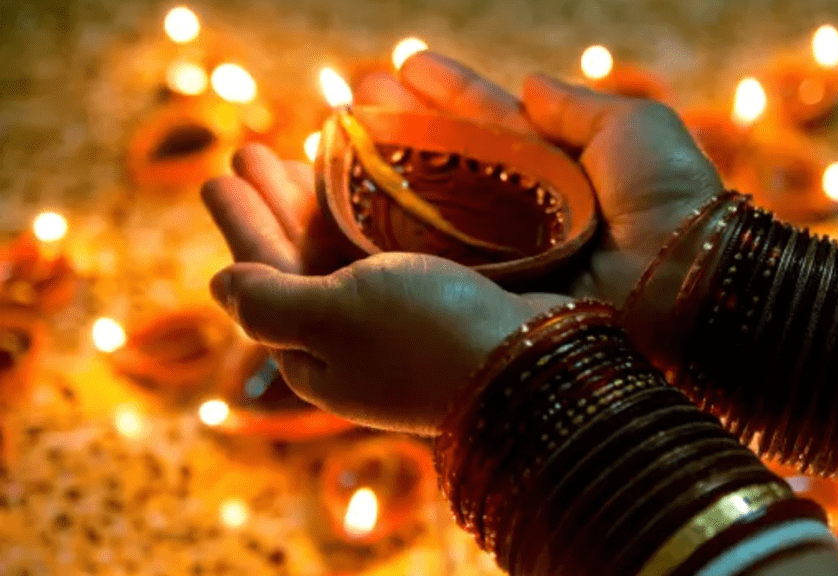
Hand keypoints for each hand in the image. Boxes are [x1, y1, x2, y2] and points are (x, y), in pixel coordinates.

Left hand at [203, 146, 569, 434]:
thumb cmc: (425, 337)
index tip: (218, 177)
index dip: (240, 226)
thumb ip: (268, 302)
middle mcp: (351, 342)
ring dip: (314, 203)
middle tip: (251, 152)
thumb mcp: (330, 319)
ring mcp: (396, 324)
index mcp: (314, 356)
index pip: (262, 281)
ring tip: (298, 153)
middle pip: (299, 263)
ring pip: (342, 253)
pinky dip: (365, 215)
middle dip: (274, 205)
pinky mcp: (440, 303)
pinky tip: (364, 187)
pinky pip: (384, 251)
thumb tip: (219, 285)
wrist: (533, 364)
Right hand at [356, 52, 723, 304]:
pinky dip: (395, 228)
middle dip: (407, 123)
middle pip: (454, 160)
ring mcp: (508, 252)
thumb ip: (578, 107)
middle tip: (359, 91)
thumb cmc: (671, 198)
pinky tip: (356, 198)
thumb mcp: (634, 129)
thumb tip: (530, 82)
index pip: (492, 121)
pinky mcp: (493, 290)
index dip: (451, 92)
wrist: (688, 283)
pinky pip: (437, 253)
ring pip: (435, 202)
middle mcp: (528, 210)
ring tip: (343, 129)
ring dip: (390, 166)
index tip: (409, 64)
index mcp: (562, 166)